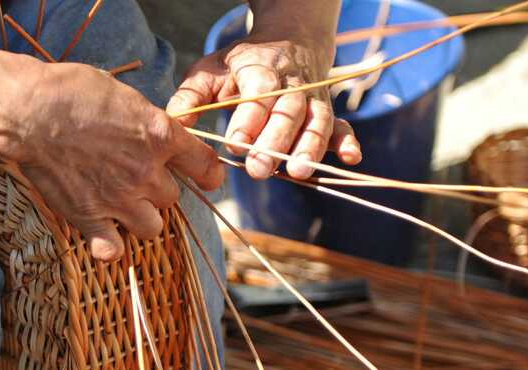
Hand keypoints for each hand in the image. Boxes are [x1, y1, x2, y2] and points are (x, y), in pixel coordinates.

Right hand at [0, 63, 224, 260]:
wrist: (29, 112)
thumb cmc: (70, 92)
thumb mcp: (121, 95)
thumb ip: (144, 121)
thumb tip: (151, 131)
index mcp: (160, 135)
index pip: (205, 164)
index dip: (208, 174)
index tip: (206, 178)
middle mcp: (146, 171)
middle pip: (172, 198)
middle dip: (156, 190)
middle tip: (133, 178)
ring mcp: (119, 198)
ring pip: (152, 228)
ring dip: (139, 218)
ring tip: (119, 206)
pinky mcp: (90, 217)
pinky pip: (112, 250)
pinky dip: (109, 246)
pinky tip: (101, 234)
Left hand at [166, 25, 361, 179]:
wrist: (288, 39)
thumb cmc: (239, 64)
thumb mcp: (210, 70)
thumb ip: (191, 97)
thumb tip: (176, 124)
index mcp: (260, 69)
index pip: (258, 94)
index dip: (249, 119)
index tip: (235, 145)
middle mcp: (291, 84)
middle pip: (287, 112)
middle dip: (275, 142)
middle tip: (258, 169)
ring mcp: (312, 98)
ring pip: (316, 121)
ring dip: (310, 147)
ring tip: (298, 172)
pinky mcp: (326, 111)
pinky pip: (341, 125)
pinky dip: (348, 141)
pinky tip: (351, 158)